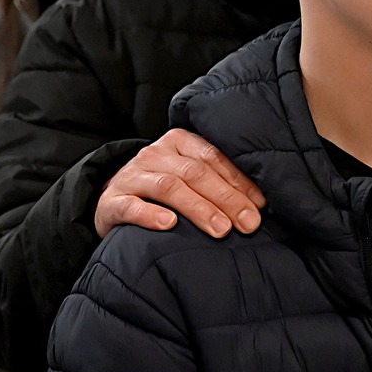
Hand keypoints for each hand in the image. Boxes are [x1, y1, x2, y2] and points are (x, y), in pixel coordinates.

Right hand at [93, 128, 264, 238]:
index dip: (239, 181)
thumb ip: (218, 182)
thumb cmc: (162, 194)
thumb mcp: (189, 179)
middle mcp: (155, 154)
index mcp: (179, 142)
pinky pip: (131, 206)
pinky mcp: (112, 201)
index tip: (260, 206)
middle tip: (248, 224)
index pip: (213, 158)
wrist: (112, 202)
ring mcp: (132, 176)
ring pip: (169, 187)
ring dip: (198, 209)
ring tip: (221, 229)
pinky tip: (169, 225)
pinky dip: (150, 215)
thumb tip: (259, 206)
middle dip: (226, 199)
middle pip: (195, 173)